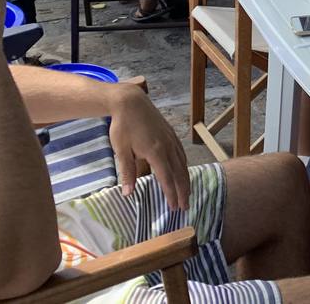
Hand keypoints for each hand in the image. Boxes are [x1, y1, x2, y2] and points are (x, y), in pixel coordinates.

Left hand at [107, 84, 189, 208]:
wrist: (131, 102)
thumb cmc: (123, 126)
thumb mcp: (121, 150)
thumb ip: (127, 172)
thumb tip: (127, 194)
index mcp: (156, 152)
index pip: (166, 178)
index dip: (171, 194)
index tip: (174, 208)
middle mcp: (168, 146)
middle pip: (179, 172)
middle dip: (183, 191)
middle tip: (185, 207)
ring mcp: (171, 139)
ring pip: (183, 163)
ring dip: (186, 180)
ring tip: (187, 193)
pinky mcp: (171, 134)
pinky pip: (181, 154)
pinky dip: (184, 166)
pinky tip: (183, 171)